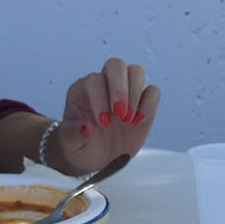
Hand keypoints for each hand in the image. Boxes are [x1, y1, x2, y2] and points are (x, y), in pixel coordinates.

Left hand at [56, 57, 159, 173]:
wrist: (98, 158)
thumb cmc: (82, 147)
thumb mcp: (71, 145)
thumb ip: (74, 135)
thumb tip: (87, 126)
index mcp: (82, 90)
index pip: (94, 81)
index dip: (100, 98)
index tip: (104, 123)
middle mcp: (105, 85)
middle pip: (116, 65)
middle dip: (120, 89)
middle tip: (121, 115)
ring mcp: (126, 91)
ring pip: (136, 72)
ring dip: (135, 95)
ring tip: (128, 121)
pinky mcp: (143, 102)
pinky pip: (153, 91)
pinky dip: (149, 104)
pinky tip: (138, 122)